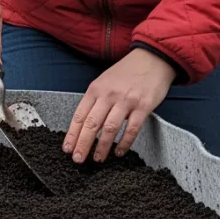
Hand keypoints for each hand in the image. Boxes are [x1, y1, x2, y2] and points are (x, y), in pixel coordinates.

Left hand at [63, 48, 175, 162]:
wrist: (152, 59)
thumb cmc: (127, 72)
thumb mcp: (104, 81)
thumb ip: (94, 100)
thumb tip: (83, 123)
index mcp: (96, 89)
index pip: (79, 115)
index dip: (72, 134)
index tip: (67, 148)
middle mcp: (109, 95)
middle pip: (91, 124)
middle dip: (82, 144)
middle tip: (78, 159)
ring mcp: (126, 101)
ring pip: (109, 129)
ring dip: (102, 147)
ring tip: (97, 158)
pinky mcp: (143, 106)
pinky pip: (132, 129)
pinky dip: (124, 143)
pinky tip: (119, 152)